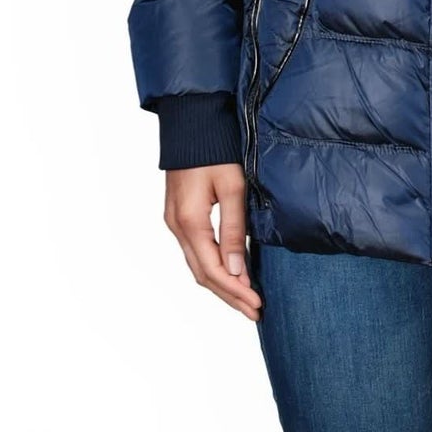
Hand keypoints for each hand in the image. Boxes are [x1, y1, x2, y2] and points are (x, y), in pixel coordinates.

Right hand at [164, 163, 262, 320]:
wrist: (192, 121)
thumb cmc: (215, 149)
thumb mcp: (232, 187)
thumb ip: (234, 230)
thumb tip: (236, 271)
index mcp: (190, 222)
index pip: (213, 270)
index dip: (235, 291)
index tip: (257, 304)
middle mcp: (177, 227)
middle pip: (203, 274)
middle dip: (229, 295)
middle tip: (254, 310)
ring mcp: (174, 222)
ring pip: (197, 265)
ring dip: (221, 284)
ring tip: (245, 298)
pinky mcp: (178, 215)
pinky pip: (194, 251)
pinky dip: (212, 267)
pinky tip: (229, 272)